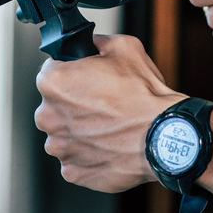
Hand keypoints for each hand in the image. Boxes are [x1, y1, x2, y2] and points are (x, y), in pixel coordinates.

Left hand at [34, 33, 181, 191]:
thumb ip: (96, 41)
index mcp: (53, 82)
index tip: (85, 76)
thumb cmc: (143, 94)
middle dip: (73, 101)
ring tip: (108, 124)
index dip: (70, 69)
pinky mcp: (73, 171)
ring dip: (79, 129)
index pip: (50, 69)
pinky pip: (74, 157)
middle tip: (101, 100)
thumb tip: (89, 43)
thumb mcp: (123, 47)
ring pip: (63, 133)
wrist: (164, 135)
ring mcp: (60, 147)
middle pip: (54, 104)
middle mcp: (49, 116)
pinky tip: (108, 143)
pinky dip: (88, 151)